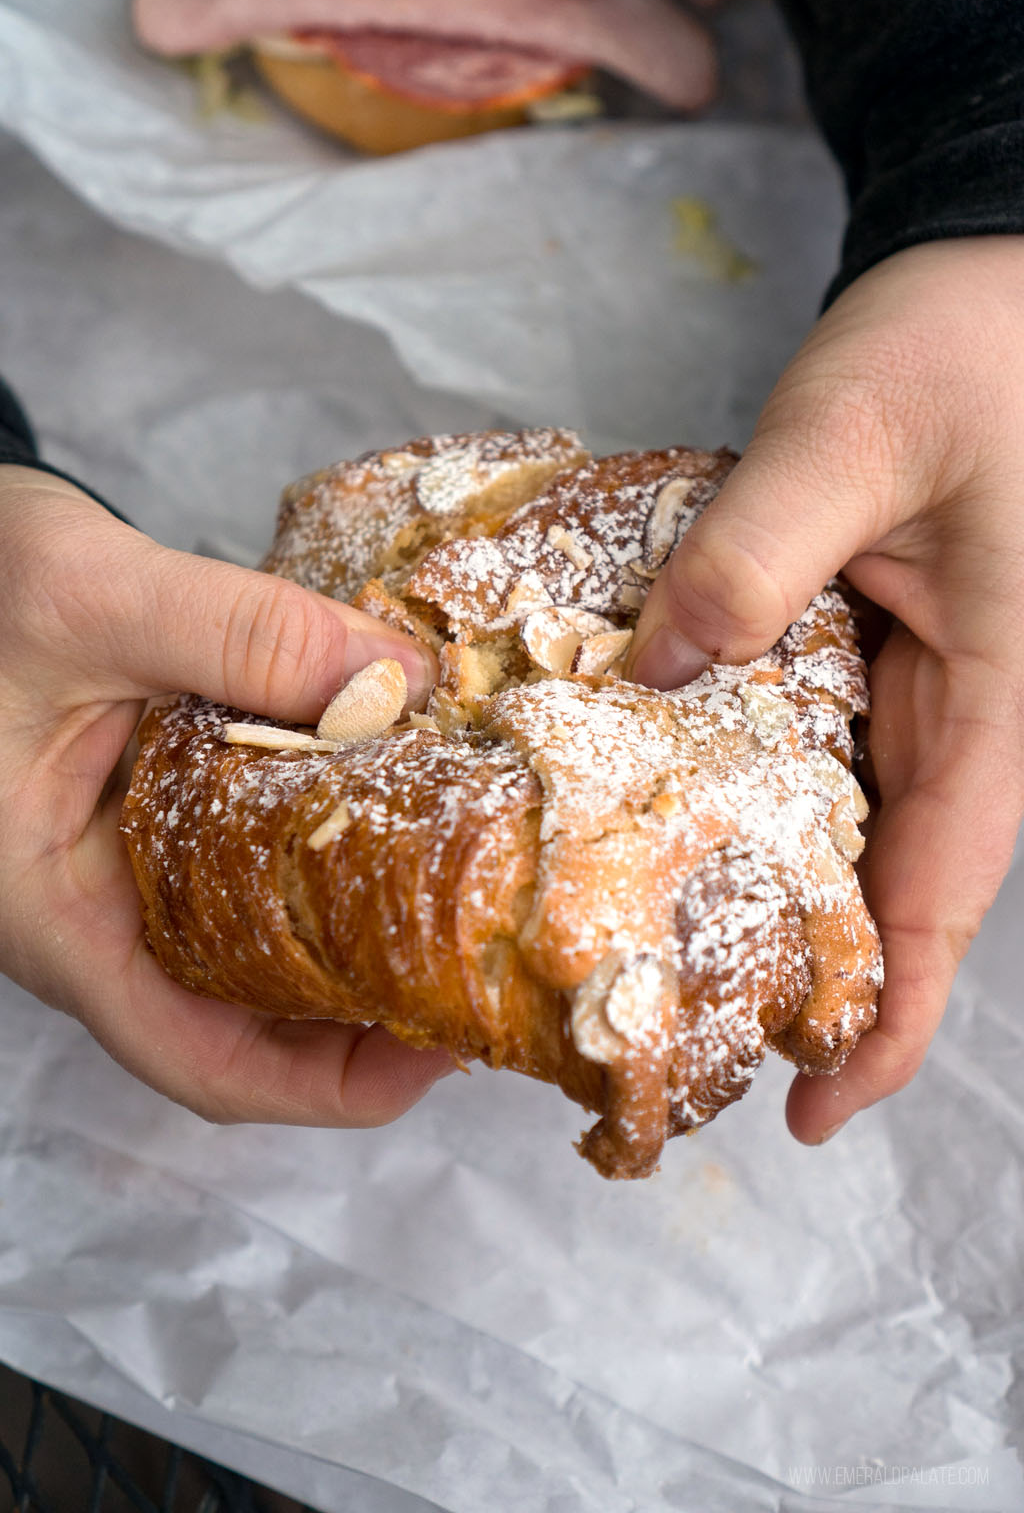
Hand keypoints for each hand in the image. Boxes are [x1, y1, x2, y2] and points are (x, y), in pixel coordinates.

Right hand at [0, 467, 451, 1126]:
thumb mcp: (91, 598)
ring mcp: (126, 870)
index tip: (438, 1051)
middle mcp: (97, 914)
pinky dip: (325, 848)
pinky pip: (248, 864)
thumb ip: (241, 634)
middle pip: (250, 1023)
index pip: (202, 1060)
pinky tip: (394, 804)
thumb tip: (401, 682)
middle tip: (480, 966)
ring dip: (356, 935)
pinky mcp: (153, 815)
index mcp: (58, 914)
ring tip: (459, 900)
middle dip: (370, 1015)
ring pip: (256, 948)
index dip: (330, 1085)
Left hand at [628, 237, 1023, 1142]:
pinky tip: (671, 811)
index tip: (814, 1110)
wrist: (992, 287)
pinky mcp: (876, 649)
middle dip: (811, 985)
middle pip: (894, 890)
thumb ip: (753, 557)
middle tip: (692, 1047)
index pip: (945, 896)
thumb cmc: (967, 349)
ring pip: (852, 830)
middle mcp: (969, 715)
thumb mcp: (853, 437)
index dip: (891, 1019)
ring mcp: (922, 686)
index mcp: (1003, 697)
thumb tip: (649, 674)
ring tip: (665, 958)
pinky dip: (754, 798)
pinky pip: (819, 750)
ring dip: (776, 900)